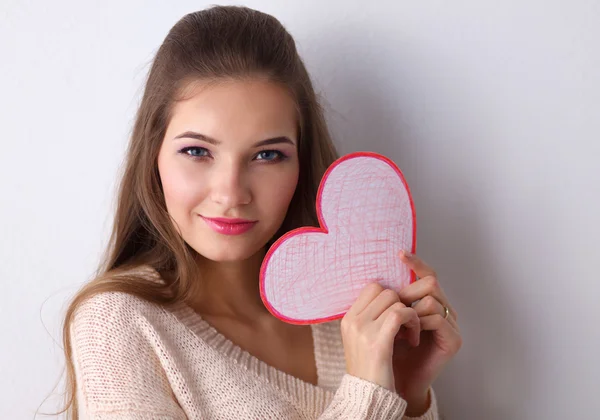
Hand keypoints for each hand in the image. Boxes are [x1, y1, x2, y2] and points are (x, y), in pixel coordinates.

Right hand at [341, 282, 420, 391]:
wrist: (368, 398)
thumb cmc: (371, 371)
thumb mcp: (364, 340)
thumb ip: (372, 319)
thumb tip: (393, 297)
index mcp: (348, 319)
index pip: (372, 288)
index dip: (390, 297)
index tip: (397, 316)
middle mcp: (352, 322)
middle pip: (384, 291)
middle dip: (401, 304)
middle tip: (407, 325)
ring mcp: (362, 330)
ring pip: (394, 301)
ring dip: (410, 315)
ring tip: (411, 334)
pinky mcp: (378, 342)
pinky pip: (400, 314)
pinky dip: (413, 323)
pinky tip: (413, 339)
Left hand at [393, 251, 461, 404]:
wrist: (393, 382)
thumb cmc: (387, 351)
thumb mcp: (383, 319)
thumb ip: (388, 299)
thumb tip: (377, 275)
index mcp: (427, 302)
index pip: (426, 274)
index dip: (416, 263)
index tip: (400, 254)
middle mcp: (443, 309)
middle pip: (431, 282)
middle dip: (408, 291)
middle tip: (394, 306)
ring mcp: (451, 324)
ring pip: (432, 300)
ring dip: (411, 311)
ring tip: (398, 328)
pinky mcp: (453, 339)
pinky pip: (438, 319)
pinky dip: (420, 324)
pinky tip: (409, 337)